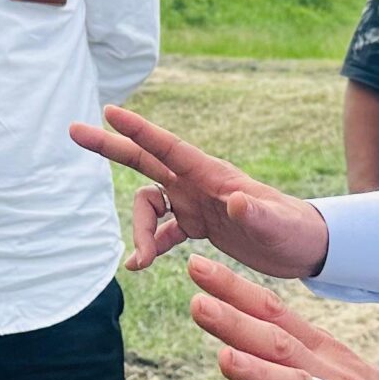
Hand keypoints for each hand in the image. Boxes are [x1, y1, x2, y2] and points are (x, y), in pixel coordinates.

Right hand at [69, 105, 329, 277]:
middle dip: (111, 146)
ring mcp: (194, 201)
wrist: (304, 246)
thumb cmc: (294, 230)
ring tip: (139, 262)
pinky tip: (139, 267)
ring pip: (147, 205)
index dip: (140, 131)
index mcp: (213, 175)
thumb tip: (236, 199)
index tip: (110, 112)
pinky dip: (147, 246)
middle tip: (74, 131)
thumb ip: (257, 213)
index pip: (169, 147)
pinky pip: (160, 232)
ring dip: (137, 231)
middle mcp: (197, 183)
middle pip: (145, 159)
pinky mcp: (197, 223)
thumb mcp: (277, 225)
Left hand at [188, 256, 378, 379]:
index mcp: (328, 358)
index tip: (201, 268)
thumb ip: (306, 356)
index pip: (276, 315)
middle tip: (196, 300)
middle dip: (235, 321)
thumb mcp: (347, 372)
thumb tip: (266, 336)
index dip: (237, 291)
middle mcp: (332, 379)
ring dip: (260, 374)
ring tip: (224, 360)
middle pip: (278, 342)